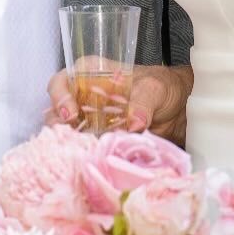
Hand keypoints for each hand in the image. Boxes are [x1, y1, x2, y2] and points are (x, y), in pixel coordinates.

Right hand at [47, 64, 192, 143]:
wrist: (177, 109)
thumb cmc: (162, 87)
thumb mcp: (155, 89)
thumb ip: (144, 102)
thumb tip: (135, 122)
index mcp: (90, 74)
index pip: (62, 81)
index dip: (59, 96)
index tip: (70, 114)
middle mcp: (83, 96)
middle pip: (55, 110)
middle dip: (59, 126)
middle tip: (73, 138)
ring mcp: (88, 120)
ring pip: (65, 132)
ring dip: (70, 143)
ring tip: (83, 151)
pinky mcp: (97, 140)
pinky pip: (81, 147)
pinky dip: (84, 154)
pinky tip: (92, 160)